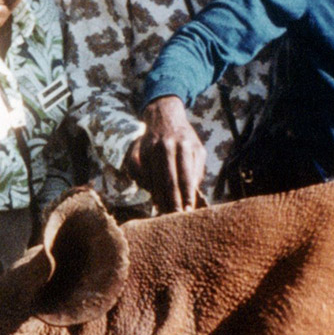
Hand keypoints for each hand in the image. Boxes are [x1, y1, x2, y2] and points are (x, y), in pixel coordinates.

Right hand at [128, 96, 205, 212]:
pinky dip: (143, 185)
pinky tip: (151, 192)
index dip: (187, 196)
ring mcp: (148, 148)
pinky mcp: (136, 151)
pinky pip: (137, 174)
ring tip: (163, 210)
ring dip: (157, 197)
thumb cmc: (184, 139)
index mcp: (184, 146)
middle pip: (168, 181)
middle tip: (174, 217)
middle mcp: (165, 146)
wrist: (163, 117)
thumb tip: (194, 194)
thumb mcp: (197, 149)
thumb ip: (197, 170)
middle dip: (172, 202)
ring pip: (151, 179)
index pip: (186, 176)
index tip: (188, 212)